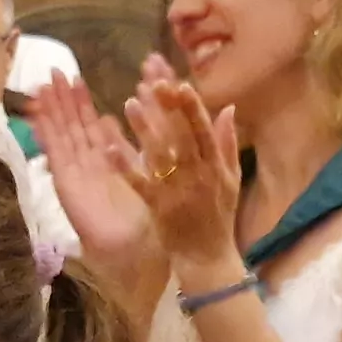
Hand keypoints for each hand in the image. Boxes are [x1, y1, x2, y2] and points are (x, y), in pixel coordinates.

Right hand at [34, 72, 160, 276]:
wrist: (136, 247)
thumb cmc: (147, 213)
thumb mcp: (150, 164)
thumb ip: (145, 135)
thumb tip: (137, 104)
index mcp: (108, 159)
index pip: (93, 123)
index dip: (83, 101)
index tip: (75, 77)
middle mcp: (89, 164)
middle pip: (72, 125)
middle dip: (62, 99)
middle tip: (52, 71)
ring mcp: (75, 173)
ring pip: (62, 134)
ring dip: (51, 111)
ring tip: (41, 85)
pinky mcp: (66, 183)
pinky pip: (55, 153)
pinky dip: (45, 134)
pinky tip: (36, 115)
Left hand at [117, 67, 244, 278]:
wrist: (208, 258)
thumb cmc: (219, 217)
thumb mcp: (232, 179)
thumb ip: (228, 144)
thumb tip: (227, 108)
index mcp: (216, 167)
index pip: (203, 130)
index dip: (192, 107)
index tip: (180, 83)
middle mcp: (197, 176)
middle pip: (180, 137)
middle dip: (167, 109)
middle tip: (152, 82)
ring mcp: (176, 192)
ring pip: (158, 156)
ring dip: (143, 129)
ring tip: (129, 103)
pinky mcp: (157, 208)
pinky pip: (138, 184)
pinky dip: (124, 166)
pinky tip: (108, 148)